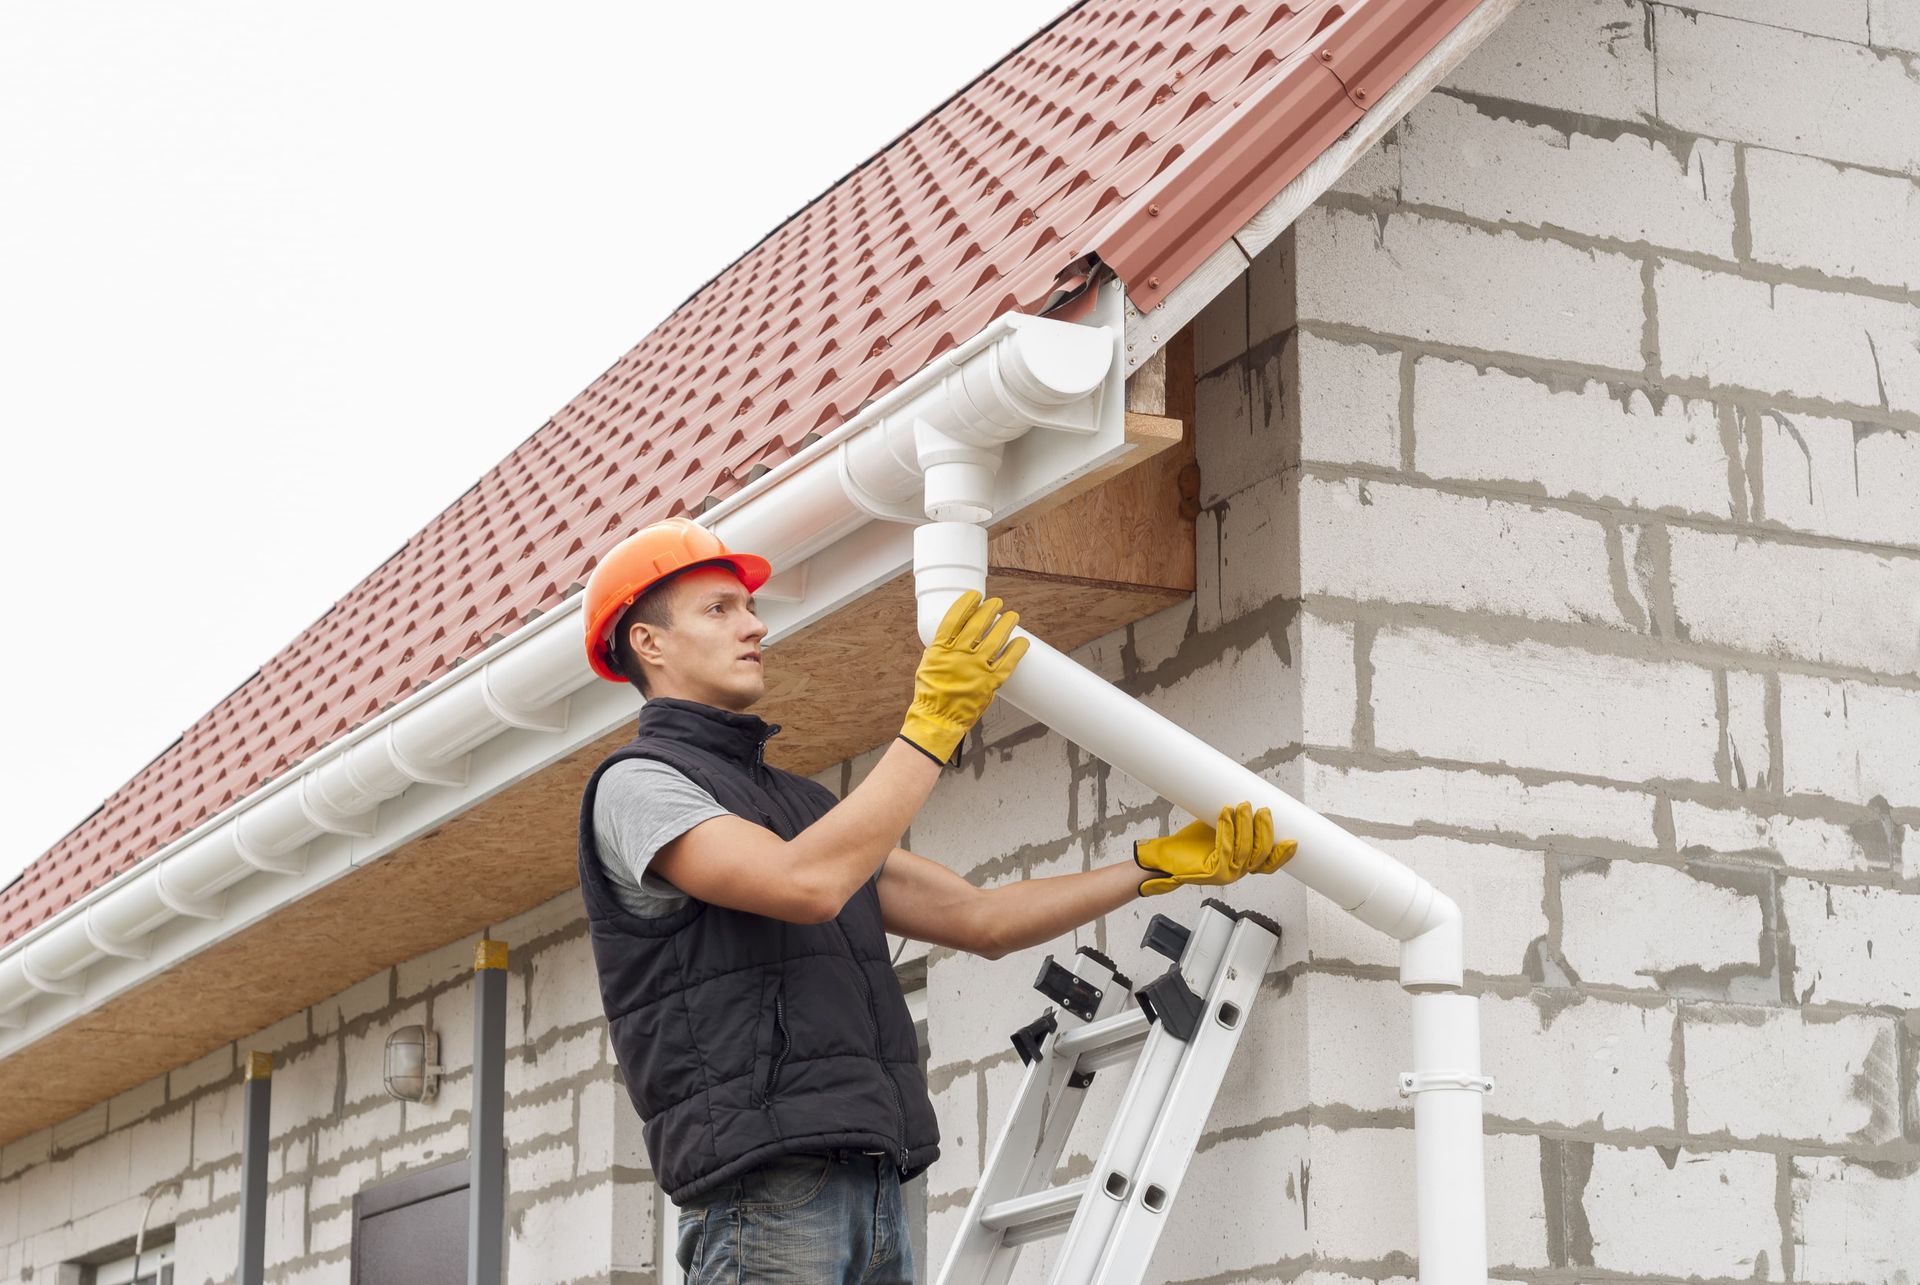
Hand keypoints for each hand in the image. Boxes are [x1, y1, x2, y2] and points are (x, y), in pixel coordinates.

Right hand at [898, 589, 1028, 763]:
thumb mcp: (928, 664)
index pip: (956, 617)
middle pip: (979, 624)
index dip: (967, 603)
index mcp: (941, 648)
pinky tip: (1021, 641)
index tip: (976, 596)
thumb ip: (940, 649)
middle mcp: (960, 654)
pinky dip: (1017, 650)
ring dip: (1006, 623)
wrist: (938, 719)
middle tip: (997, 602)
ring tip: (1012, 616)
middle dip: (990, 609)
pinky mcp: (991, 682)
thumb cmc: (930, 693)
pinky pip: (1008, 662)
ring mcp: (977, 668)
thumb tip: (952, 636)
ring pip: (997, 638)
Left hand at [1134, 801, 1295, 896]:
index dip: (1282, 854)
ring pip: (1245, 850)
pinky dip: (1227, 829)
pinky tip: (1225, 814)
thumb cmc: (1192, 843)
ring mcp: (1227, 874)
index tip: (1292, 840)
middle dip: (1265, 831)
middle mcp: (1238, 872)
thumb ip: (1236, 820)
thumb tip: (1249, 796)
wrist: (1166, 857)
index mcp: (1243, 864)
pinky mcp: (1213, 872)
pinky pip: (1225, 848)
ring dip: (1247, 826)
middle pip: (1261, 854)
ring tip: (1244, 806)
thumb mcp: (1220, 828)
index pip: (1269, 864)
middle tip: (1263, 809)